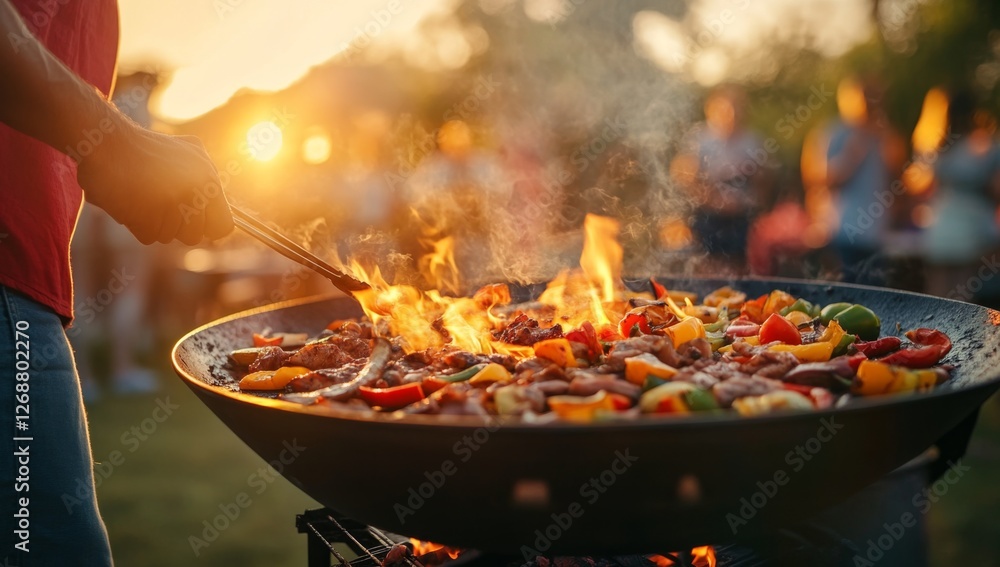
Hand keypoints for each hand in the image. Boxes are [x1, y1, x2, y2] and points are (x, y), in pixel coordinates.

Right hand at [76, 120, 233, 244]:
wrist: (105, 137)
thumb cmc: (144, 148)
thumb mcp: (187, 153)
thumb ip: (205, 182)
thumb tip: (218, 225)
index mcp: (208, 176)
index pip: (223, 226)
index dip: (207, 228)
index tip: (193, 221)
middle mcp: (195, 189)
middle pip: (194, 236)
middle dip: (177, 227)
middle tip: (158, 203)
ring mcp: (172, 201)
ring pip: (169, 237)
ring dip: (153, 223)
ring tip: (141, 196)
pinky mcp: (147, 212)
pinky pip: (148, 237)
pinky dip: (137, 224)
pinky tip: (130, 201)